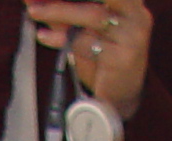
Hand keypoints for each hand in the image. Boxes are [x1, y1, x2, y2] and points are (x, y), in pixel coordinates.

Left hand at [25, 0, 148, 117]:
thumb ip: (62, 14)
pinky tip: (44, 36)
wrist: (119, 99)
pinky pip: (87, 43)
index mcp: (131, 4)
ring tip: (34, 11)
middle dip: (66, 0)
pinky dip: (62, 39)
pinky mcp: (122, 58)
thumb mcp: (82, 32)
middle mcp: (137, 16)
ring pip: (93, 16)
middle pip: (99, 1)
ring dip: (59, 11)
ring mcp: (132, 37)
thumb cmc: (102, 61)